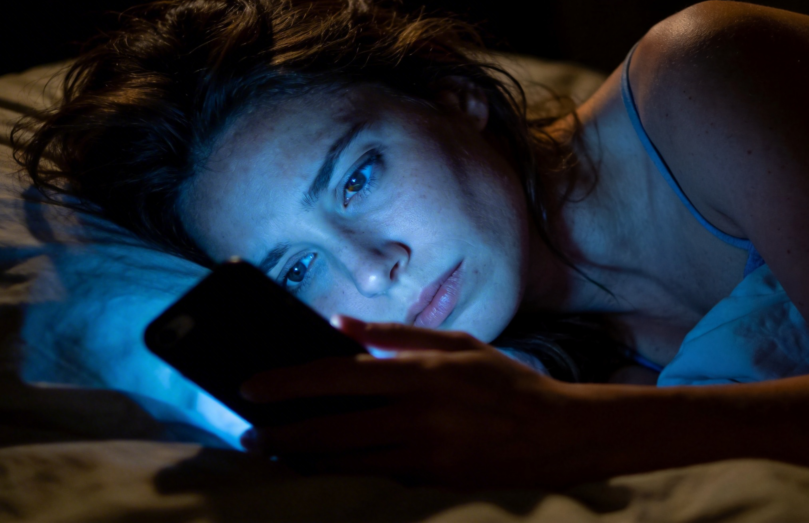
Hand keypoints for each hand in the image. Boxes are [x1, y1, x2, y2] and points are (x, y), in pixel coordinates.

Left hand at [239, 316, 583, 488]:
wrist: (558, 436)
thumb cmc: (506, 383)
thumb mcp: (458, 345)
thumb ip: (395, 336)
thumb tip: (339, 325)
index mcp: (420, 374)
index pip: (338, 377)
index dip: (289, 383)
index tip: (252, 387)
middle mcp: (417, 416)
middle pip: (331, 428)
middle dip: (282, 434)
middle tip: (250, 435)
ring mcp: (424, 454)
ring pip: (345, 461)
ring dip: (302, 459)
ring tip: (271, 456)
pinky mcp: (431, 481)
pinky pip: (372, 478)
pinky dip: (339, 473)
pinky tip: (317, 469)